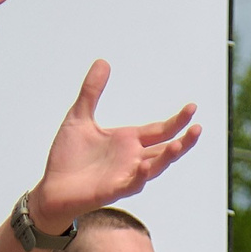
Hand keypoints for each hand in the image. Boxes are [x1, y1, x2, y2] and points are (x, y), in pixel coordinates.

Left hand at [29, 63, 201, 229]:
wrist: (53, 187)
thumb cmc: (68, 157)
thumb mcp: (79, 116)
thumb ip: (92, 91)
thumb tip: (103, 62)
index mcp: (128, 141)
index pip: (160, 130)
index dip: (177, 120)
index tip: (192, 107)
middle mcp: (133, 158)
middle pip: (166, 149)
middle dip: (183, 139)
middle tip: (197, 127)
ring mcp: (126, 175)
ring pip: (155, 167)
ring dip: (168, 157)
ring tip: (179, 144)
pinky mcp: (113, 189)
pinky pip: (132, 183)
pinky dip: (140, 175)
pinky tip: (145, 165)